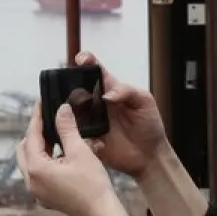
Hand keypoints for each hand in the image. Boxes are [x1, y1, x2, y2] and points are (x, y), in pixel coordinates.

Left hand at [17, 100, 120, 215]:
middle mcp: (31, 182)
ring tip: (54, 134)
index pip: (31, 136)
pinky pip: (37, 174)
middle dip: (35, 133)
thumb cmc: (93, 184)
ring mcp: (36, 192)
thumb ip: (67, 128)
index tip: (41, 103)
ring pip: (29, 162)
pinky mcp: (44, 197)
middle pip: (24, 149)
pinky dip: (43, 161)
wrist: (102, 213)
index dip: (37, 118)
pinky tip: (58, 154)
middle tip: (48, 119)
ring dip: (39, 147)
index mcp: (36, 169)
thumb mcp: (80, 151)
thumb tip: (61, 109)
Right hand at [74, 51, 168, 178]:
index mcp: (110, 89)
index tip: (81, 59)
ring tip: (68, 111)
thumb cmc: (149, 126)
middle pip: (76, 89)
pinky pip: (73, 132)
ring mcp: (90, 120)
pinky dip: (71, 131)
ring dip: (66, 110)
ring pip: (70, 110)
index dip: (87, 61)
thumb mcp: (145, 102)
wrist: (148, 156)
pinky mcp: (87, 137)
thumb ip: (128, 91)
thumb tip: (107, 94)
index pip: (95, 70)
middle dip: (69, 86)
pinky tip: (76, 132)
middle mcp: (97, 103)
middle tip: (70, 90)